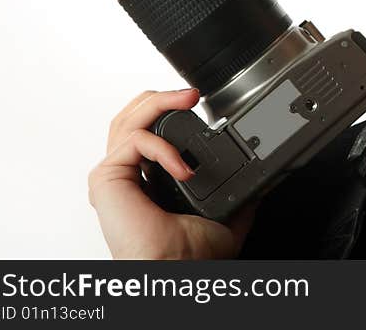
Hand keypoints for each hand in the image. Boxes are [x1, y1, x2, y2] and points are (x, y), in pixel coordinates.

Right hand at [88, 89, 255, 258]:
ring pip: (128, 118)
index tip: (199, 105)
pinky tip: (184, 168)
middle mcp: (126, 175)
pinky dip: (164, 146)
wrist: (176, 270)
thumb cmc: (188, 257)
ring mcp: (114, 174)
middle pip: (133, 115)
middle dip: (163, 96)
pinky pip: (135, 140)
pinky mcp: (106, 177)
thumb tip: (258, 188)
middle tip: (193, 95)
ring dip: (161, 102)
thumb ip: (237, 200)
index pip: (149, 131)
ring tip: (188, 100)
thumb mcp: (224, 219)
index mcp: (147, 181)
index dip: (170, 111)